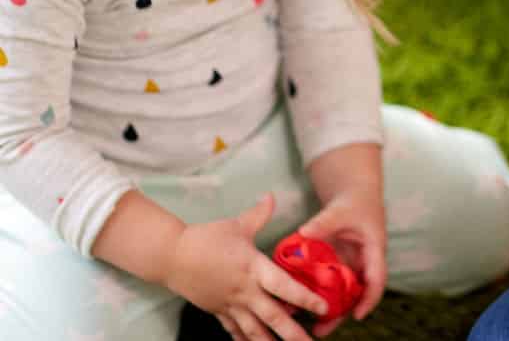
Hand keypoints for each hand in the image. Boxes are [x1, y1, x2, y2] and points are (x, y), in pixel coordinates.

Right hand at [164, 193, 327, 340]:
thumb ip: (259, 214)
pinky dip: (246, 340)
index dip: (304, 297)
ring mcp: (230, 304)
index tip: (323, 307)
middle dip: (293, 332)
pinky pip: (235, 330)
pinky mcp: (218, 311)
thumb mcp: (236, 225)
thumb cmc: (206, 238)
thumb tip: (272, 196)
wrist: (170, 256)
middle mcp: (244, 290)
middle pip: (273, 315)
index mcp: (253, 268)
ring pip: (254, 329)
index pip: (284, 285)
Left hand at [298, 183, 387, 335]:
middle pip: (357, 294)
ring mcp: (352, 264)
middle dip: (341, 314)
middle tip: (322, 331)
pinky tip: (300, 303)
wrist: (356, 193)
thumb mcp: (340, 209)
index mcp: (374, 250)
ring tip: (309, 326)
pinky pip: (330, 283)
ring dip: (328, 309)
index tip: (357, 315)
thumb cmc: (353, 201)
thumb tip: (304, 233)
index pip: (377, 278)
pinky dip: (318, 293)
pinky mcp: (339, 264)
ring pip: (343, 292)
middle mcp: (364, 262)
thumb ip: (324, 222)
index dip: (369, 299)